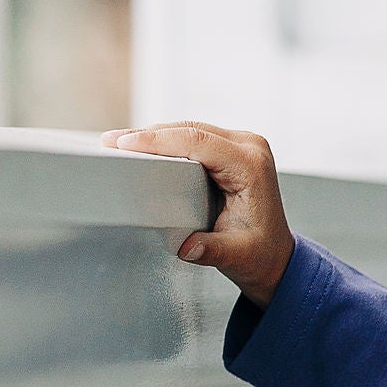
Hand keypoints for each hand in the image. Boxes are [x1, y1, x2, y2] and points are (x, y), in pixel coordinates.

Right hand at [104, 121, 295, 305]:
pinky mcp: (232, 148)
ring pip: (189, 129)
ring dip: (155, 136)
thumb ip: (213, 250)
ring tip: (119, 143)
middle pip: (190, 129)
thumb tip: (188, 247)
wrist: (275, 257)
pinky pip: (194, 137)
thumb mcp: (238, 256)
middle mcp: (249, 147)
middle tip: (111, 142)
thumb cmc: (260, 255)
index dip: (157, 140)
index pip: (197, 141)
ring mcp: (242, 144)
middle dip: (148, 135)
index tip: (125, 144)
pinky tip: (143, 147)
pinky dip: (168, 142)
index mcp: (252, 165)